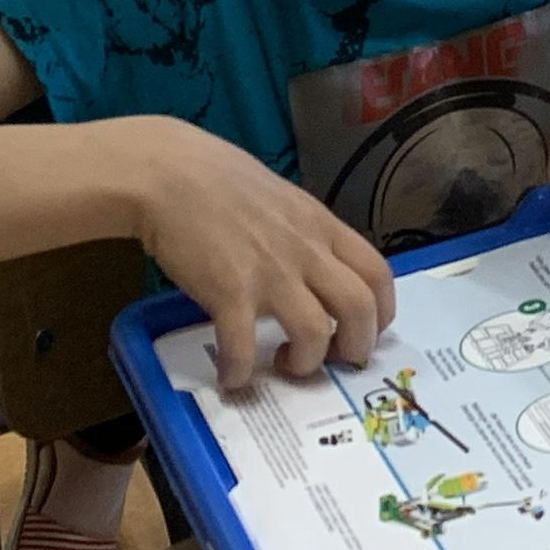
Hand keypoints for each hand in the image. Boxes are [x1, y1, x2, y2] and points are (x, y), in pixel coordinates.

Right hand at [120, 118, 393, 387]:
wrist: (167, 173)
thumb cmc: (219, 181)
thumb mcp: (283, 200)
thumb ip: (306, 234)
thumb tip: (319, 270)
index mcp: (322, 226)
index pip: (378, 274)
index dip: (382, 314)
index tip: (366, 332)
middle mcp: (306, 250)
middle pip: (360, 309)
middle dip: (355, 347)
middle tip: (333, 360)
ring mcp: (270, 272)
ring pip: (314, 333)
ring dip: (304, 363)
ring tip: (283, 364)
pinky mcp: (229, 292)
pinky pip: (244, 347)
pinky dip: (240, 371)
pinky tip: (231, 375)